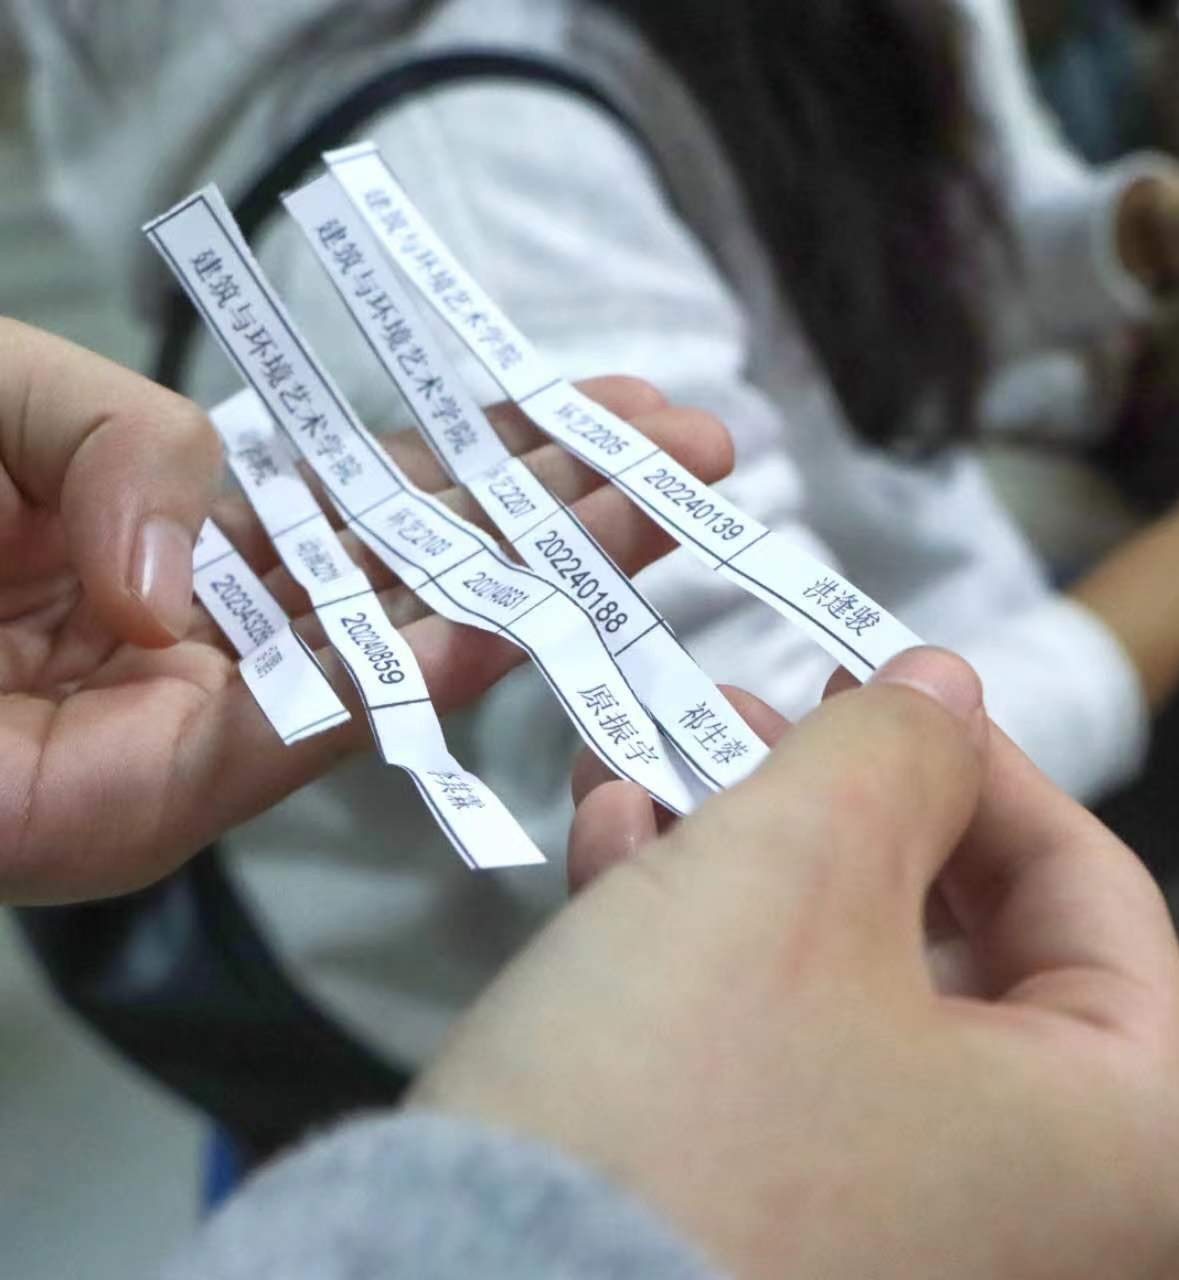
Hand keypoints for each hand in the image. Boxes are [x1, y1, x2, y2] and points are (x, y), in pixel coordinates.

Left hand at [0, 319, 730, 902]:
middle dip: (569, 512)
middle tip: (698, 460)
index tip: (624, 409)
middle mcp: (228, 630)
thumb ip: (133, 446)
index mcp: (199, 529)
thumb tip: (213, 579)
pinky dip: (411, 669)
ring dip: (537, 583)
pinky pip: (305, 727)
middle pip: (431, 567)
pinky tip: (514, 604)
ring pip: (403, 650)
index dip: (509, 446)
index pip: (390, 489)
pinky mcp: (154, 799)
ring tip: (655, 518)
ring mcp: (202, 721)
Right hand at [415, 648, 1178, 1279]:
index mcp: (1144, 1142)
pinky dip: (723, 990)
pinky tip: (615, 884)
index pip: (1087, 881)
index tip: (858, 669)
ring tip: (640, 782)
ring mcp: (956, 1269)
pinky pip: (809, 1099)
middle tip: (733, 722)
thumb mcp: (794, 870)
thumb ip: (896, 748)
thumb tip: (945, 687)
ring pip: (868, 1009)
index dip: (964, 753)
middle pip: (966, 946)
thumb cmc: (678, 1114)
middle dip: (829, 815)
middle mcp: (1085, 1234)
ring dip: (750, 879)